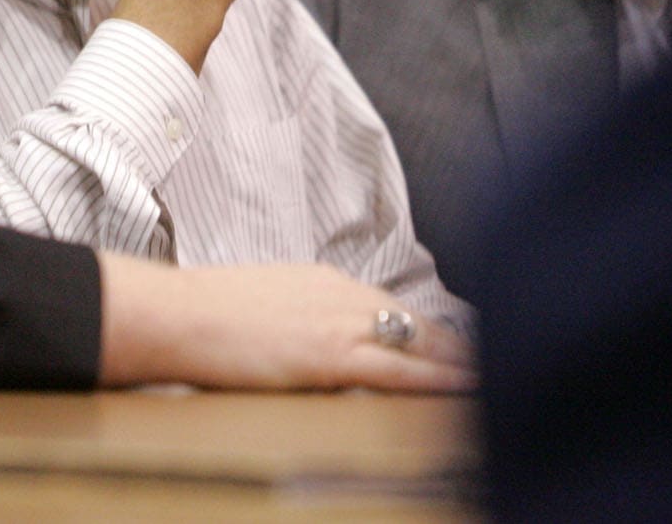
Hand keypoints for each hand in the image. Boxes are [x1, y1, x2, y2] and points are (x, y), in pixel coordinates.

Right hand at [97, 253, 476, 392]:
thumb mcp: (259, 305)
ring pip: (419, 344)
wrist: (175, 314)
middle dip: (455, 345)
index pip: (388, 307)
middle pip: (415, 322)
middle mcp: (340, 295)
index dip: (426, 331)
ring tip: (495, 380)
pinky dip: (438, 381)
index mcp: (321, 281)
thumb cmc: (201, 315)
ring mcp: (339, 323)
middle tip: (494, 361)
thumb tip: (303, 344)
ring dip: (458, 364)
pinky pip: (400, 371)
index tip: (454, 344)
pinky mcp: (332, 355)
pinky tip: (464, 391)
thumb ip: (293, 320)